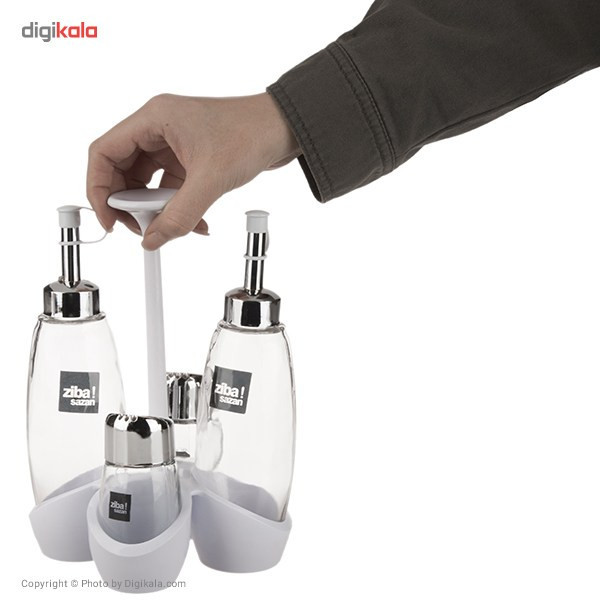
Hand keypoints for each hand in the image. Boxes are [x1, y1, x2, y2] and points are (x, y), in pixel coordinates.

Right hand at [86, 93, 299, 249]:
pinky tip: (194, 223)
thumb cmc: (252, 134)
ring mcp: (174, 143)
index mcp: (153, 118)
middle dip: (129, 204)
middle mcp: (158, 128)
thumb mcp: (210, 180)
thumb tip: (153, 240)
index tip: (109, 219)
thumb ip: (179, 214)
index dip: (99, 188)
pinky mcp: (190, 157)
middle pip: (122, 170)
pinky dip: (175, 206)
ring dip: (156, 209)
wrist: (285, 129)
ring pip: (146, 181)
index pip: (104, 152)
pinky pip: (169, 186)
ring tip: (170, 227)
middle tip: (142, 229)